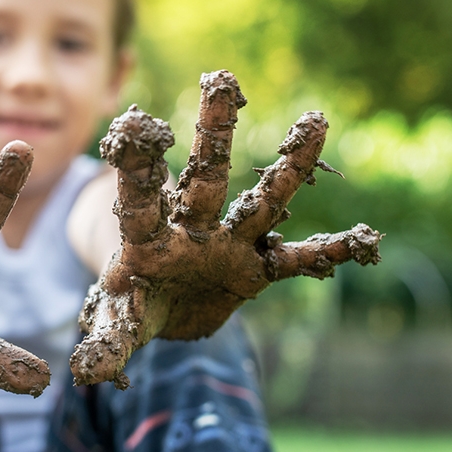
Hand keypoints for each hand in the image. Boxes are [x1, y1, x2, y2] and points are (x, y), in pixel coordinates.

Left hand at [72, 70, 381, 387]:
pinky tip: (365, 241)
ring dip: (288, 168)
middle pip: (205, 177)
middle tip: (222, 78)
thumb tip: (87, 372)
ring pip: (261, 201)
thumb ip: (107, 341)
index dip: (138, 165)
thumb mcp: (118, 322)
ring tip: (315, 120)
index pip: (140, 197)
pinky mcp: (255, 269)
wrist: (163, 312)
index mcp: (148, 239)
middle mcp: (192, 230)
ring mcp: (228, 245)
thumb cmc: (131, 305)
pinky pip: (297, 260)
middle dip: (214, 132)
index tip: (132, 124)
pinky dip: (328, 254)